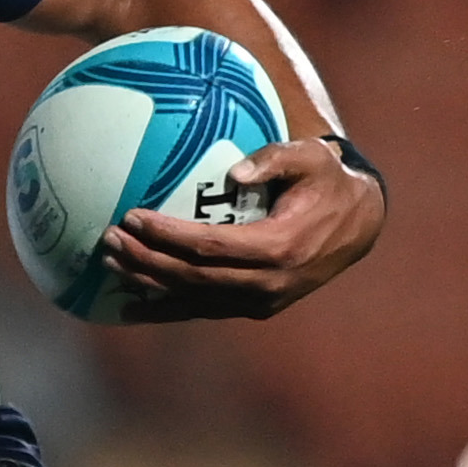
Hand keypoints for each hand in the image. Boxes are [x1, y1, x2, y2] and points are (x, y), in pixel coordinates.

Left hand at [99, 138, 383, 321]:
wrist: (359, 225)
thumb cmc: (328, 181)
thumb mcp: (310, 157)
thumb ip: (273, 159)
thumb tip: (232, 172)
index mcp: (278, 248)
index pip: (208, 245)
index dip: (166, 234)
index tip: (131, 216)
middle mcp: (268, 283)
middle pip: (193, 277)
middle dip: (146, 260)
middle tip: (108, 241)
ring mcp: (262, 301)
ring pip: (194, 299)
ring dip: (149, 285)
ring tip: (110, 266)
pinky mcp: (256, 307)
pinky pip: (204, 309)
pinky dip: (167, 306)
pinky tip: (132, 303)